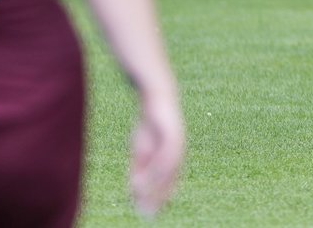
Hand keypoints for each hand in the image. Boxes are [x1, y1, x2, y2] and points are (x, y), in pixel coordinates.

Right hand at [130, 90, 184, 216]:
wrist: (156, 98)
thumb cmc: (149, 125)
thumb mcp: (141, 150)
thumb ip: (139, 169)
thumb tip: (134, 190)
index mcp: (172, 158)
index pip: (169, 183)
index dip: (160, 199)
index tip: (151, 214)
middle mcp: (178, 153)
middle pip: (170, 179)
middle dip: (159, 197)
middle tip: (149, 215)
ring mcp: (177, 144)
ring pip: (168, 170)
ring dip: (156, 186)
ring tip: (143, 200)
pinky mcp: (173, 134)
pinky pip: (167, 154)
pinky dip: (156, 168)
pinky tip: (147, 177)